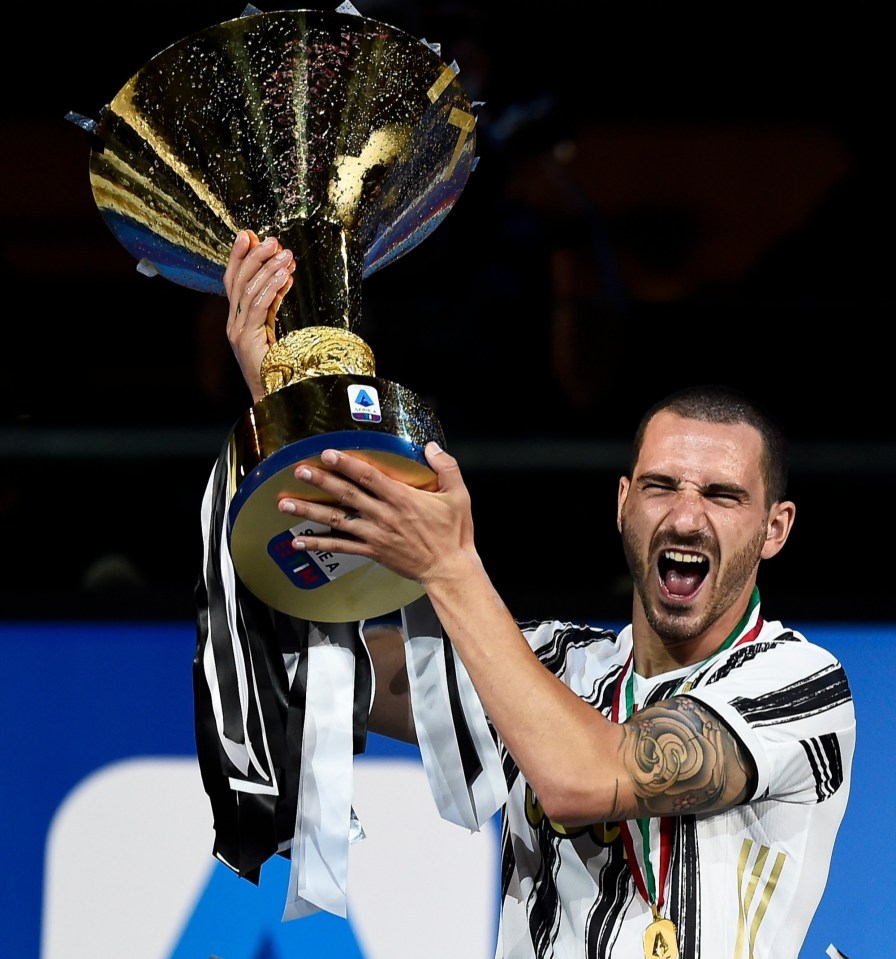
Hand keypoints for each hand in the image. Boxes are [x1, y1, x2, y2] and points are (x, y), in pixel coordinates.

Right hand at [223, 230, 295, 402]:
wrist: (275, 398)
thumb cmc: (280, 367)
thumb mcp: (276, 328)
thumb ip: (275, 303)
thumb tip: (285, 276)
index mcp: (237, 320)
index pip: (233, 281)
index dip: (239, 257)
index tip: (249, 235)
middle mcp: (233, 324)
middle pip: (238, 281)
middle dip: (254, 257)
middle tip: (272, 240)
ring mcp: (237, 332)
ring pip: (248, 291)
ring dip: (267, 270)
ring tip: (285, 255)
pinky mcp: (246, 339)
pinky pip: (257, 307)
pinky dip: (270, 289)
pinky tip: (283, 277)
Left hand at [278, 442, 479, 587]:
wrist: (448, 569)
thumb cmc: (454, 533)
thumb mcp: (459, 495)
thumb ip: (446, 467)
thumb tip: (430, 446)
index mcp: (402, 498)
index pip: (369, 476)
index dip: (347, 464)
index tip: (328, 454)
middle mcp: (383, 515)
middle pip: (346, 495)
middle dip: (321, 482)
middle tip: (299, 471)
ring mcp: (374, 534)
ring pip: (336, 521)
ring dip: (309, 512)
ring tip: (285, 504)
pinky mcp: (372, 551)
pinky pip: (340, 547)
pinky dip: (318, 544)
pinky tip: (298, 541)